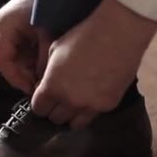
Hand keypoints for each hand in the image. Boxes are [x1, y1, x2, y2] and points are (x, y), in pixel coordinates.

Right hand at [0, 0, 51, 93]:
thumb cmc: (52, 3)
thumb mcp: (49, 35)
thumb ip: (44, 60)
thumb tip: (43, 83)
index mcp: (4, 26)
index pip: (3, 61)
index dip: (16, 79)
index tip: (30, 90)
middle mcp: (4, 27)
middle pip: (9, 60)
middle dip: (24, 75)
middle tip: (40, 87)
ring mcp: (11, 27)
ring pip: (17, 56)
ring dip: (30, 68)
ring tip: (45, 77)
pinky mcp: (21, 27)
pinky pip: (24, 49)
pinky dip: (34, 58)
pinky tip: (46, 65)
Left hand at [31, 0, 156, 129]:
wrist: (118, 32)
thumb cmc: (84, 35)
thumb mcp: (55, 50)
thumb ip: (47, 73)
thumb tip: (45, 86)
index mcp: (52, 86)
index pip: (38, 108)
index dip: (40, 102)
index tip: (45, 97)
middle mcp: (69, 101)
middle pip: (55, 118)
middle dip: (54, 109)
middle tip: (60, 98)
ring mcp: (89, 106)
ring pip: (73, 124)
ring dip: (71, 115)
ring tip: (75, 102)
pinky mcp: (107, 105)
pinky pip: (92, 117)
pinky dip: (88, 110)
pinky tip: (90, 98)